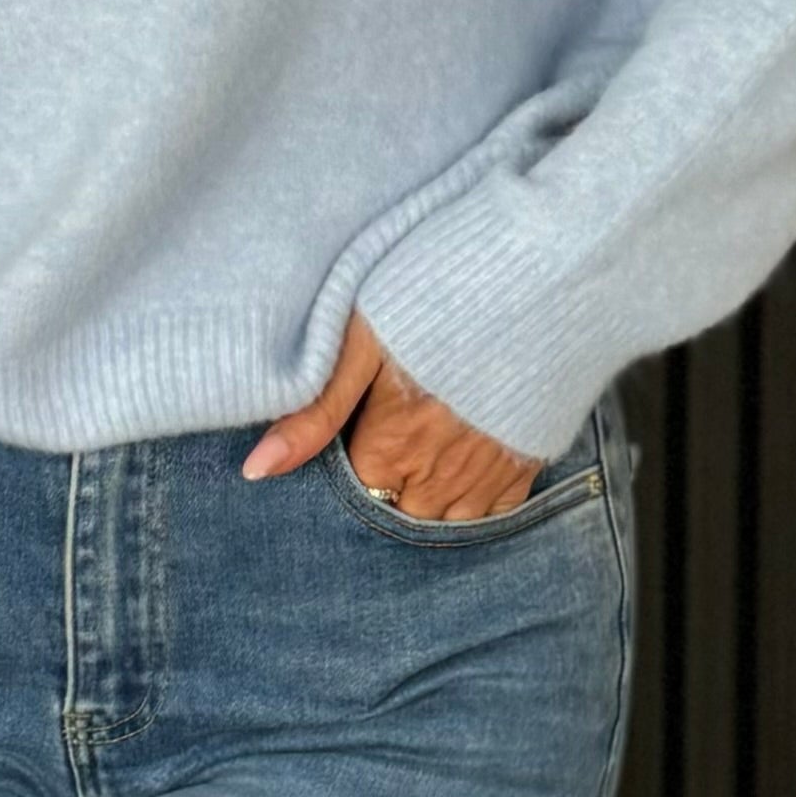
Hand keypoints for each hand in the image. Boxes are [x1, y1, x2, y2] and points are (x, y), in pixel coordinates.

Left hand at [240, 309, 538, 517]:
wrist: (539, 275)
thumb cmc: (437, 294)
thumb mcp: (362, 341)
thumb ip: (314, 412)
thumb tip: (256, 471)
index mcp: (391, 449)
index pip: (356, 498)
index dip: (346, 478)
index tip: (350, 447)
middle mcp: (439, 474)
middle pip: (400, 516)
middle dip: (387, 495)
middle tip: (384, 455)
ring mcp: (489, 471)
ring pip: (448, 521)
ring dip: (429, 504)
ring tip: (418, 468)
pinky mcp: (528, 458)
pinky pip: (497, 512)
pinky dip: (477, 503)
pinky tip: (464, 471)